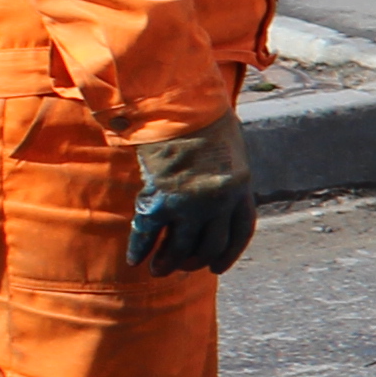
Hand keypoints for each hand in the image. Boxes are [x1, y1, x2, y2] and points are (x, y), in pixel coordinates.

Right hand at [123, 113, 258, 276]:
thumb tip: (214, 189)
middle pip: (210, 245)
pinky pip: (148, 233)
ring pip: (180, 247)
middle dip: (195, 261)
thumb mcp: (228, 147)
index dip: (228, 254)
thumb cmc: (203, 117)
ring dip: (168, 262)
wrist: (179, 105)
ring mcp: (190, 203)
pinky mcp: (160, 200)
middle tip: (183, 268)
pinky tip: (134, 260)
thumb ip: (224, 173)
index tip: (216, 267)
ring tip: (158, 271)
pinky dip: (140, 249)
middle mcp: (219, 201)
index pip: (240, 232)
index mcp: (241, 187)